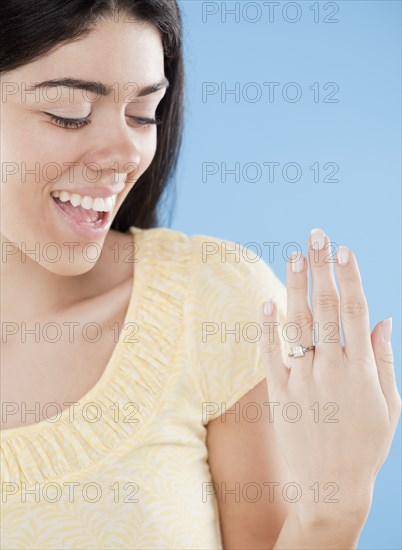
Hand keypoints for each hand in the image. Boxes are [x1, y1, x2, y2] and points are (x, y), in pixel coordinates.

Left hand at [258, 227, 400, 519]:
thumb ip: (383, 359)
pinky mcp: (279, 393)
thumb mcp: (388, 405)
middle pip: (328, 308)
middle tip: (317, 235)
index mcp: (361, 370)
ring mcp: (303, 380)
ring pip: (299, 324)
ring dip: (296, 287)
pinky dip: (268, 327)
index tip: (344, 249)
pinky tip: (266, 301)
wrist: (330, 490)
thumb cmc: (365, 447)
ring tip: (294, 255)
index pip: (356, 312)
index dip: (350, 277)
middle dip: (322, 268)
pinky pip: (271, 353)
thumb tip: (386, 320)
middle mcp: (332, 369)